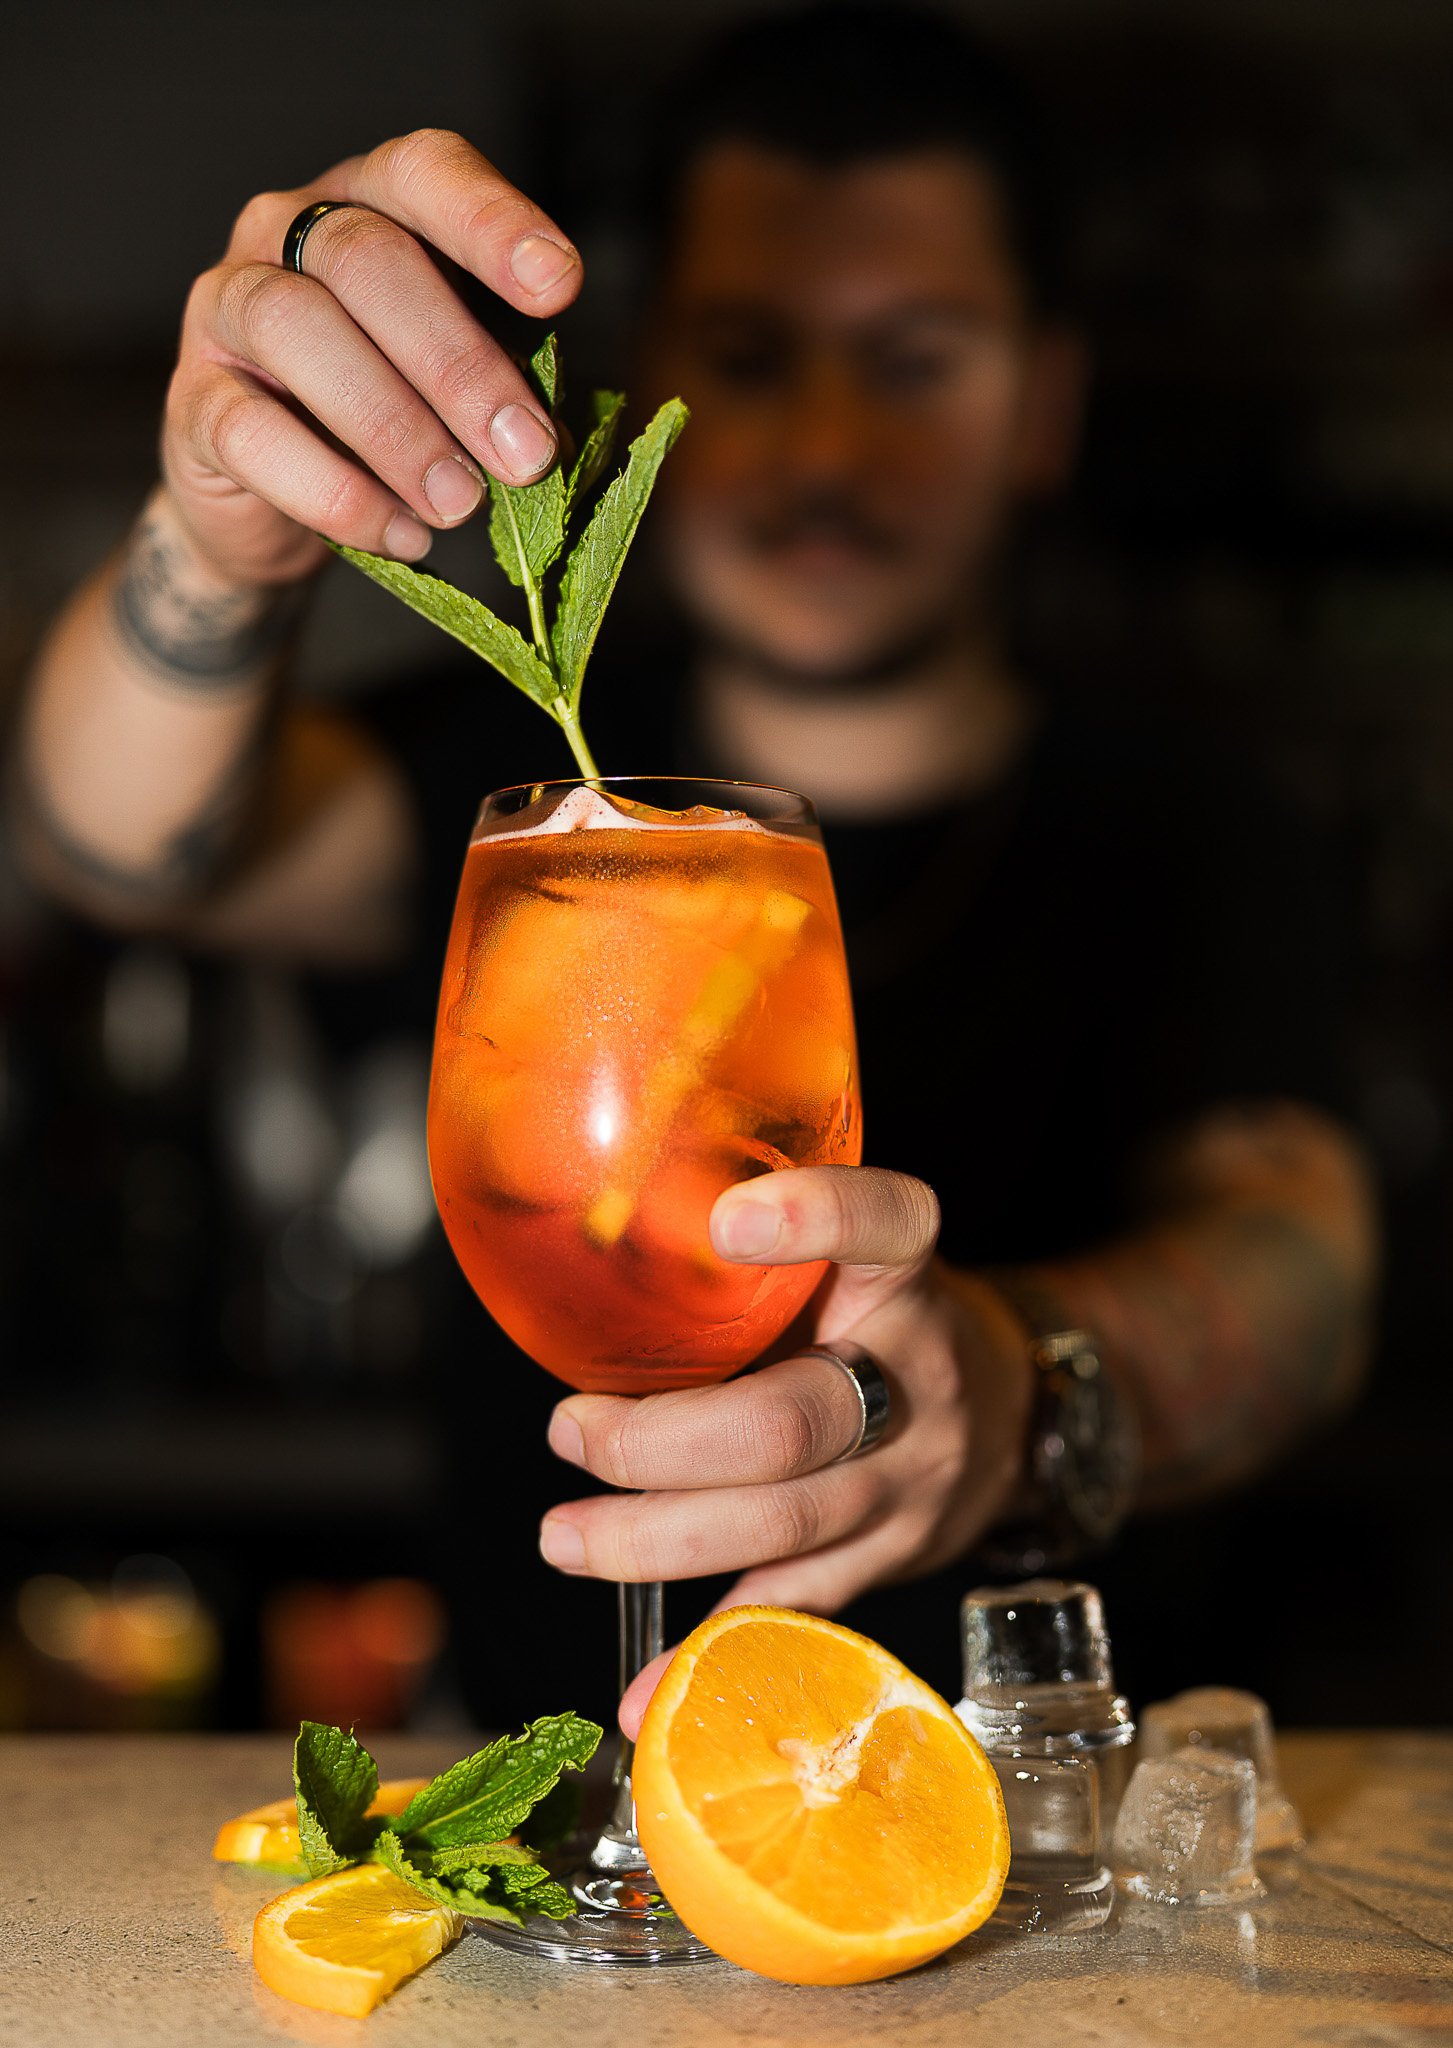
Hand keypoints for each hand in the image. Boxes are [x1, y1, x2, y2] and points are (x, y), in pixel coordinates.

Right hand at [161, 130, 580, 586]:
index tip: (558, 287)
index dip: (489, 222)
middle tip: (523, 456)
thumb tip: (550, 436)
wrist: (276, 510)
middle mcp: (284, 232)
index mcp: (368, 205)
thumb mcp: (456, 391)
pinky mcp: (190, 401)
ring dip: (394, 425)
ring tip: (459, 504)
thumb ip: (500, 386)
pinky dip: (336, 492)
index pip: (422, 173)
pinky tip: (402, 535)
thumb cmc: (385, 425)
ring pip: (295, 326)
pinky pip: (251, 432)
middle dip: (459, 364)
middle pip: (367, 258)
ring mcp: (225, 309)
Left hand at [539, 1166, 1034, 1731]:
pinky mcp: (888, 1560)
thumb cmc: (879, 1317)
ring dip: (658, 1540)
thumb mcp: (845, 1258)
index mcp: (902, 1277)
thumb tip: (580, 1243)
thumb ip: (752, 1258)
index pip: (884, 1226)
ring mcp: (908, 1482)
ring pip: (784, 1525)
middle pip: (790, 1420)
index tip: (728, 1221)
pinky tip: (640, 1694)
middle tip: (570, 1431)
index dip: (815, 1219)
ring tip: (567, 1536)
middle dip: (662, 1441)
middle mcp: (917, 1378)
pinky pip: (793, 1610)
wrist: (1012, 1411)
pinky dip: (706, 1656)